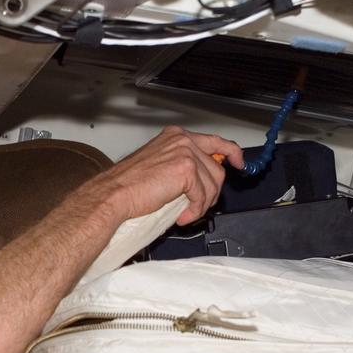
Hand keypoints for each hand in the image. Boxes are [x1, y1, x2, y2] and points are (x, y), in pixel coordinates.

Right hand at [87, 126, 244, 225]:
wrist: (114, 194)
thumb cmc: (129, 185)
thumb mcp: (161, 166)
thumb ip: (183, 165)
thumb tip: (204, 179)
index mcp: (176, 136)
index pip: (214, 141)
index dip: (231, 153)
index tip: (239, 163)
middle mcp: (183, 139)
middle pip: (217, 168)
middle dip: (212, 192)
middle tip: (199, 206)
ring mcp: (186, 152)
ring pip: (213, 184)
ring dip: (202, 204)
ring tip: (185, 213)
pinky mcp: (187, 169)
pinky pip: (202, 196)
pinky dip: (195, 211)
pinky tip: (181, 216)